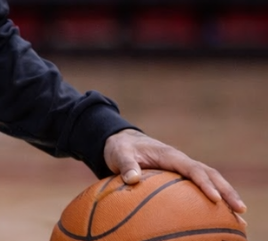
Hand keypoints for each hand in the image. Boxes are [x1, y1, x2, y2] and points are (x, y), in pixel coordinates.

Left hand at [104, 129, 245, 213]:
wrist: (122, 142)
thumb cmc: (121, 148)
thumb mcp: (119, 153)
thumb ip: (125, 165)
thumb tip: (132, 179)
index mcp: (169, 155)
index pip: (192, 169)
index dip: (205, 183)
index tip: (215, 199)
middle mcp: (181, 161)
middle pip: (210, 174)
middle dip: (227, 191)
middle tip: (240, 210)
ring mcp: (183, 169)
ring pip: (210, 180)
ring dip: (226, 196)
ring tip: (239, 218)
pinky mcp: (181, 177)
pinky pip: (200, 187)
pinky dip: (213, 199)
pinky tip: (219, 217)